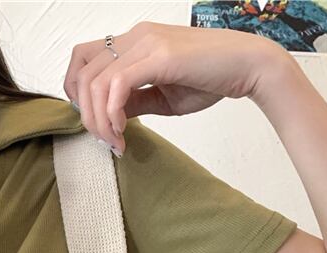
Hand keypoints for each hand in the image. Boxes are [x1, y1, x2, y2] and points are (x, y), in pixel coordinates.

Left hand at [63, 20, 286, 152]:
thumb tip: (109, 117)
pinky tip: (124, 130)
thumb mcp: (161, 96)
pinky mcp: (161, 55)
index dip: (77, 94)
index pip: (83, 61)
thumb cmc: (211, 79)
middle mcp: (136, 36)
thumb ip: (134, 101)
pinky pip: (118, 85)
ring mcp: (147, 42)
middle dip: (87, 116)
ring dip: (99, 120)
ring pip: (96, 82)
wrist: (249, 67)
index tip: (95, 122)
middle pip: (83, 75)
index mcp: (134, 42)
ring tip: (116, 141)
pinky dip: (113, 113)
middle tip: (106, 141)